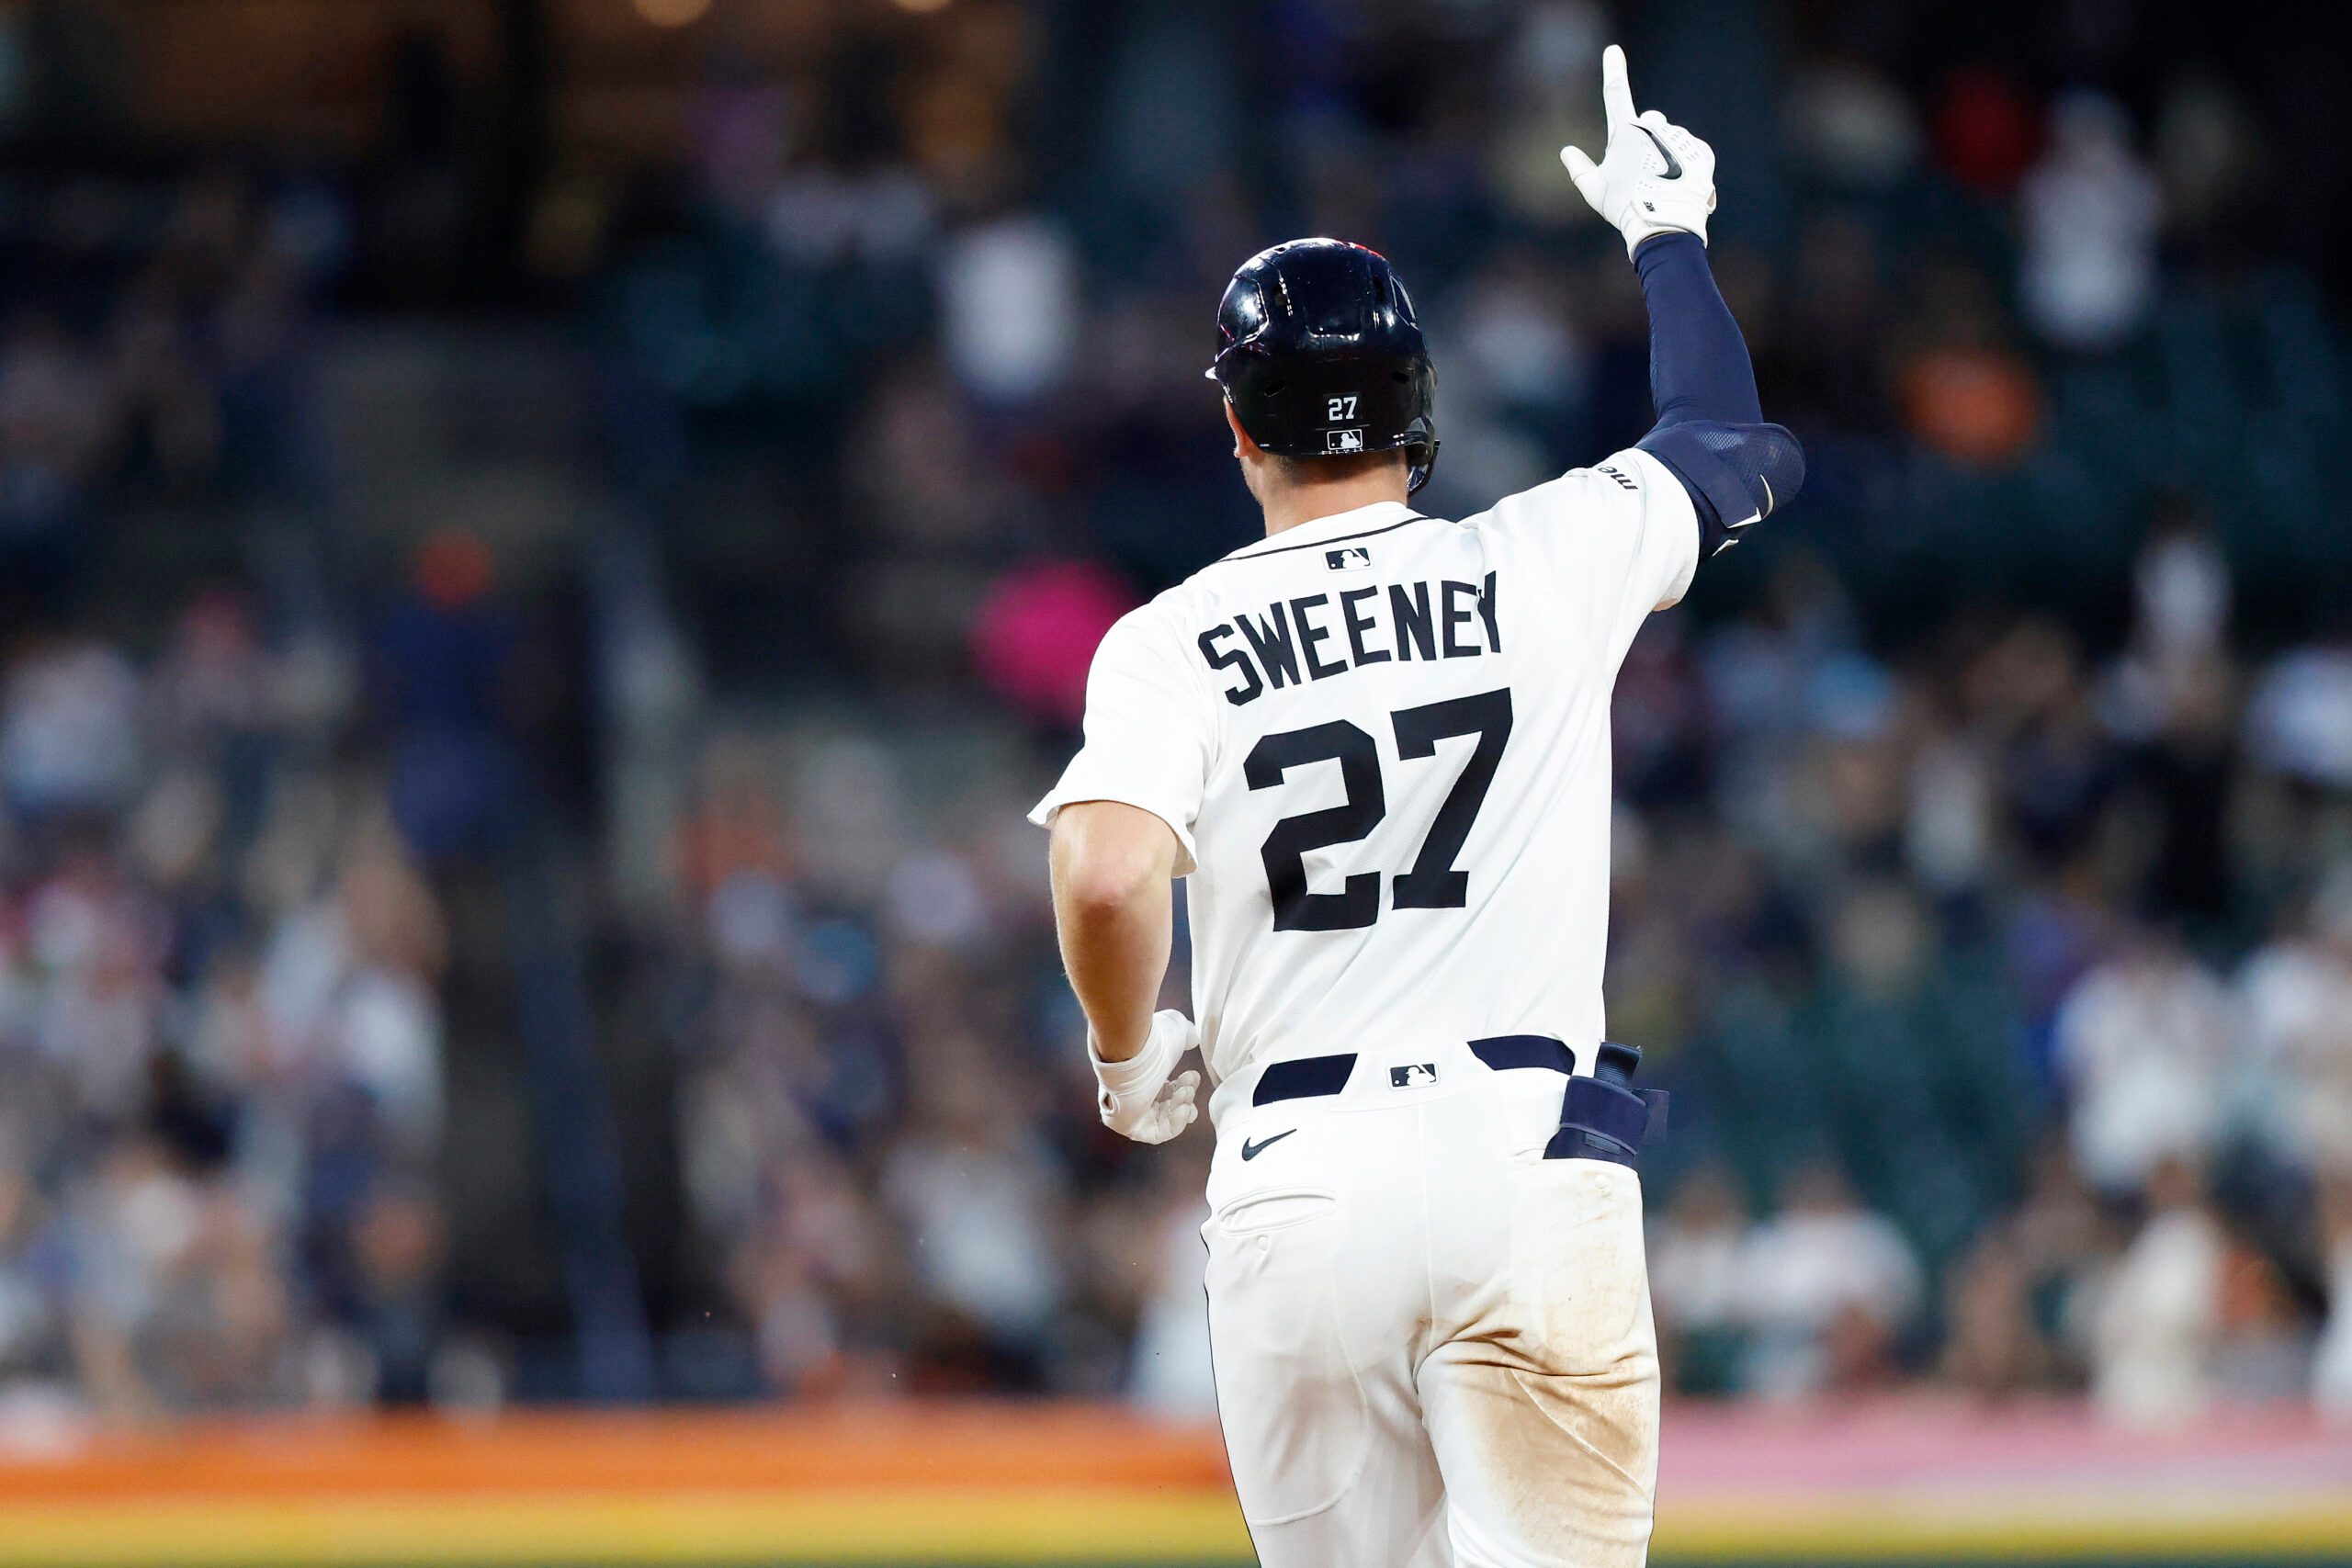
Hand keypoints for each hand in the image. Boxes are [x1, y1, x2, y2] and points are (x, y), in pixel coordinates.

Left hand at [1094, 1009, 1201, 1144]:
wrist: (1129, 1053)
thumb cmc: (1148, 1043)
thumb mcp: (1174, 1032)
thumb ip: (1186, 1035)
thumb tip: (1193, 1037)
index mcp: (1140, 1075)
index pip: (1164, 1088)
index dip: (1183, 1085)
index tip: (1192, 1075)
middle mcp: (1133, 1095)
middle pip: (1166, 1105)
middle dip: (1185, 1097)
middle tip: (1190, 1087)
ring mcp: (1130, 1112)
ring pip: (1165, 1118)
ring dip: (1182, 1107)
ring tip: (1186, 1093)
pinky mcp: (1131, 1127)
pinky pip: (1158, 1134)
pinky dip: (1176, 1123)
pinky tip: (1184, 1108)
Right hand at [1561, 45, 1716, 257]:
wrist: (1665, 225)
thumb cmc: (1624, 208)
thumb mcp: (1594, 191)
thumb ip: (1578, 168)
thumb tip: (1566, 151)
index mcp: (1625, 132)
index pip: (1616, 93)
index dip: (1614, 70)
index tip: (1613, 51)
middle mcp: (1653, 128)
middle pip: (1649, 120)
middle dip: (1646, 135)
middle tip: (1643, 170)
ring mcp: (1678, 137)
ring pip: (1671, 137)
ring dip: (1667, 153)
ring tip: (1663, 184)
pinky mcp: (1700, 150)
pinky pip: (1691, 150)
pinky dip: (1686, 164)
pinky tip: (1679, 185)